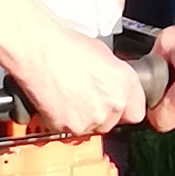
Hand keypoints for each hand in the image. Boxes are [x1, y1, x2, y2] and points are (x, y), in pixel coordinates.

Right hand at [12, 20, 147, 137]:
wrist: (38, 51)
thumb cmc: (64, 45)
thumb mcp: (101, 54)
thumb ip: (114, 76)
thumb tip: (111, 84)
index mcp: (125, 83)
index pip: (136, 112)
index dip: (124, 109)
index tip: (115, 105)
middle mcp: (113, 103)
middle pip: (113, 122)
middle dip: (100, 113)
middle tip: (84, 96)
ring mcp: (93, 118)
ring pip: (91, 128)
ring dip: (82, 117)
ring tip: (67, 96)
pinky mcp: (70, 127)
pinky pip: (69, 130)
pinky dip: (62, 120)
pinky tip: (56, 101)